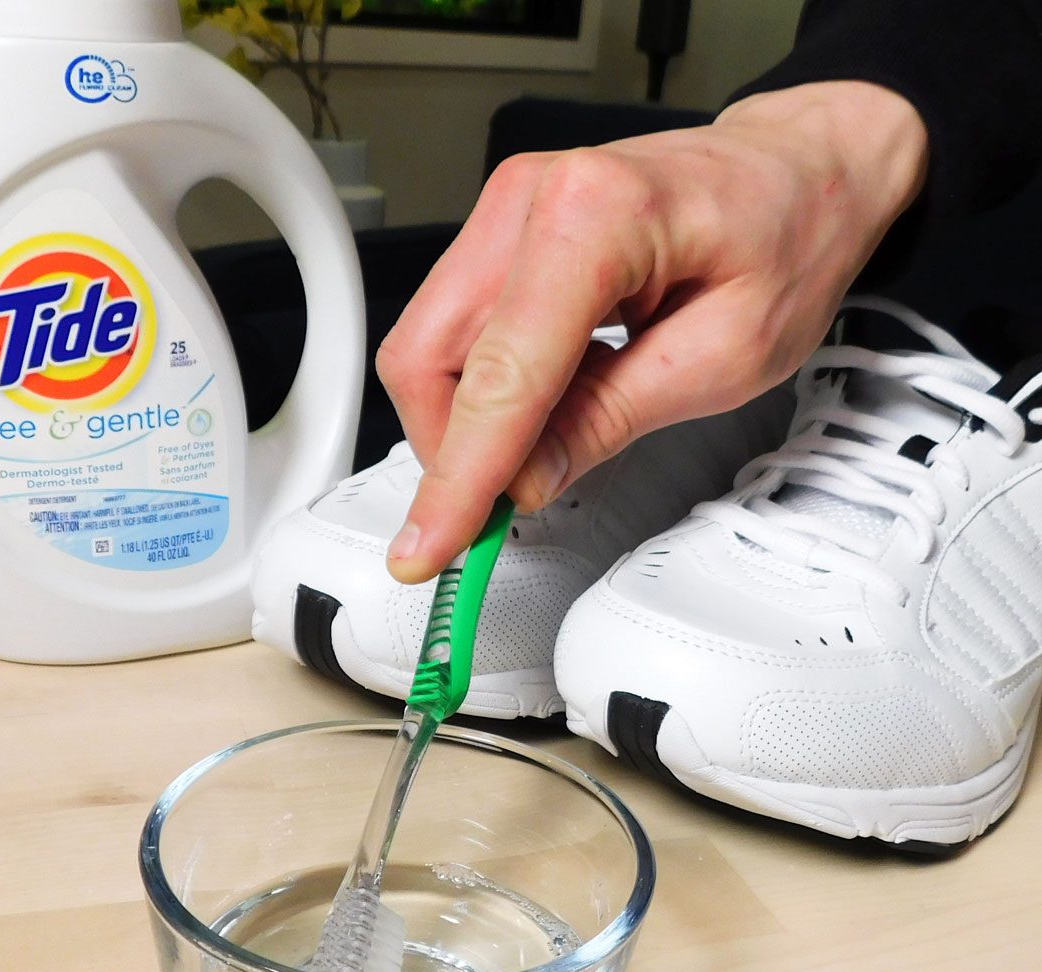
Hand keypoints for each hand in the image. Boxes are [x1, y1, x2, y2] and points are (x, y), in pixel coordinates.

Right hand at [375, 81, 928, 582]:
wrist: (800, 169)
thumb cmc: (788, 236)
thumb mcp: (724, 358)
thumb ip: (611, 420)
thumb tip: (528, 478)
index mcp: (595, 218)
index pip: (499, 376)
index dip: (459, 477)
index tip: (431, 545)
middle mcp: (531, 199)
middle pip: (427, 359)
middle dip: (452, 450)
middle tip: (507, 501)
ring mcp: (508, 212)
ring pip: (429, 350)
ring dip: (470, 422)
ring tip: (553, 438)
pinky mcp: (503, 234)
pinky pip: (456, 331)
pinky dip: (484, 390)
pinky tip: (546, 403)